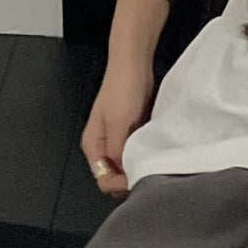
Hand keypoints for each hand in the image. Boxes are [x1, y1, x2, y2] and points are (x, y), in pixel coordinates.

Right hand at [81, 56, 156, 197]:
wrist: (133, 65)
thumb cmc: (122, 90)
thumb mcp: (119, 124)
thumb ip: (118, 152)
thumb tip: (124, 174)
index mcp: (93, 146)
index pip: (103, 179)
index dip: (119, 183)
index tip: (137, 178)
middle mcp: (103, 146)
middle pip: (114, 175)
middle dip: (129, 178)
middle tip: (149, 173)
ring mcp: (117, 139)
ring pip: (126, 165)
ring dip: (138, 166)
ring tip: (153, 162)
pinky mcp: (130, 132)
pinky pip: (136, 152)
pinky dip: (144, 155)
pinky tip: (155, 152)